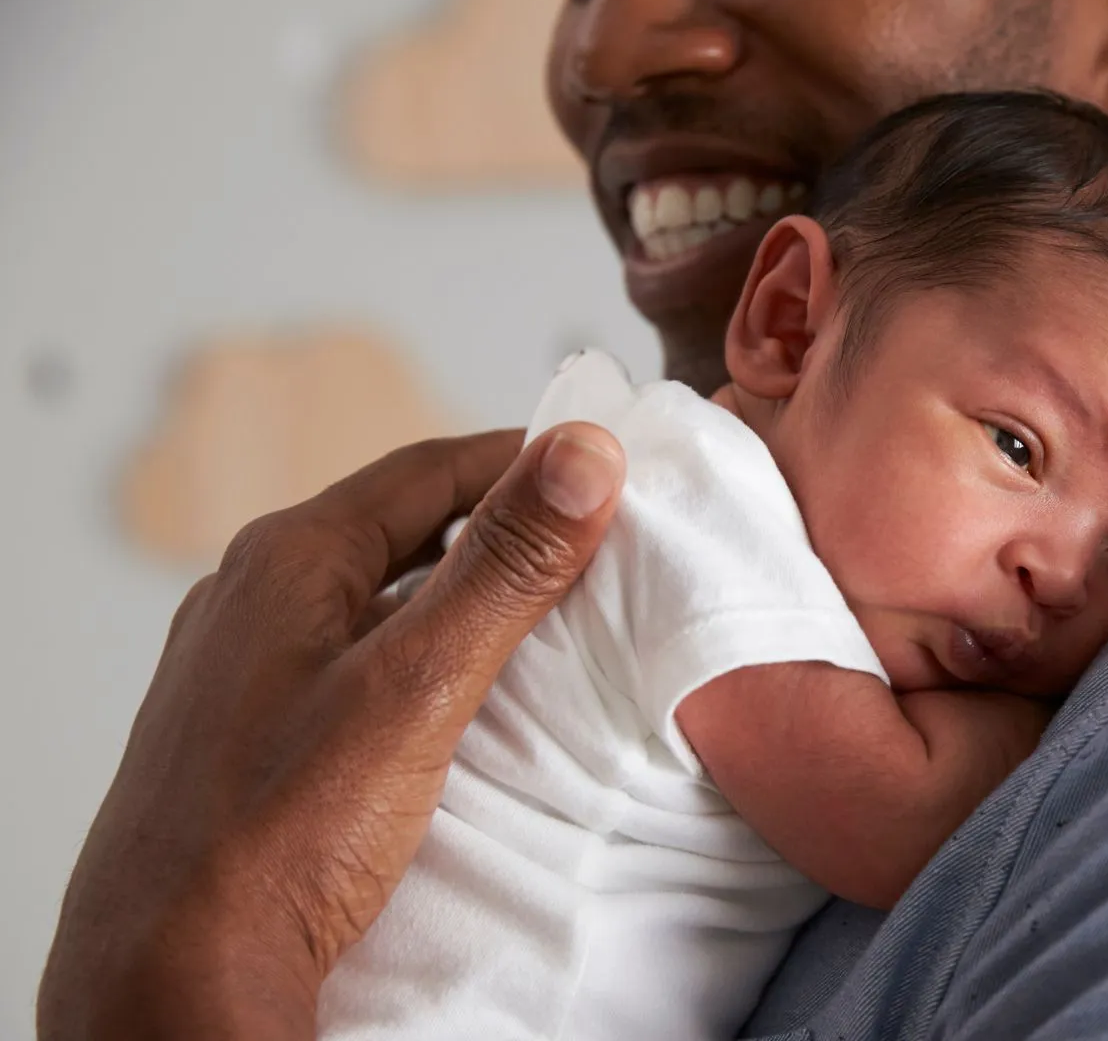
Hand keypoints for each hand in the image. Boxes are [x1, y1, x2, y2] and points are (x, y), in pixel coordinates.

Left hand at [37, 424, 626, 1040]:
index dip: (527, 460)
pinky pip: (358, 661)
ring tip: (554, 618)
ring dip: (467, 595)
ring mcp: (248, 668)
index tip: (610, 471)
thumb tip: (584, 453)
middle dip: (504, 526)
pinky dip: (428, 657)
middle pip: (405, 527)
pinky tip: (468, 701)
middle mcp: (255, 598)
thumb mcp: (416, 685)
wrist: (172, 978)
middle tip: (598, 543)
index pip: (431, 468)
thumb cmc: (277, 835)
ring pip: (381, 597)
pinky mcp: (254, 734)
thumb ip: (504, 568)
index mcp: (287, 560)